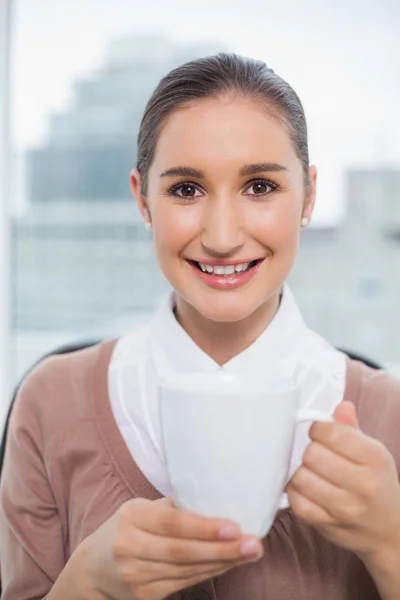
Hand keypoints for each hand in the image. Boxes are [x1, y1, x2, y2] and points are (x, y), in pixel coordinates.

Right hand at [80, 497, 262, 599]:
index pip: (171, 523)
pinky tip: (229, 564)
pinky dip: (210, 573)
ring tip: (250, 553)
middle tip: (254, 544)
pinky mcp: (145, 596)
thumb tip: (216, 495)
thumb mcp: (142, 509)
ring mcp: (136, 575)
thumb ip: (173, 506)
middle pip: (182, 551)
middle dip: (222, 549)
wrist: (93, 569)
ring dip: (223, 563)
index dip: (203, 527)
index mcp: (131, 517)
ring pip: (187, 570)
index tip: (234, 526)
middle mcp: (130, 547)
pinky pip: (184, 583)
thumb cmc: (127, 528)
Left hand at [286, 401, 399, 560]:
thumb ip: (352, 428)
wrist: (388, 531)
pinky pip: (298, 503)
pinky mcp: (328, 525)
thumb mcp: (372, 453)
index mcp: (375, 458)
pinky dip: (295, 493)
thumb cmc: (375, 484)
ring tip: (310, 471)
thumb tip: (341, 405)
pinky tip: (304, 488)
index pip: (332, 432)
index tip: (319, 433)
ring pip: (301, 478)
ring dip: (300, 471)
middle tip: (315, 454)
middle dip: (309, 450)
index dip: (317, 429)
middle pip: (313, 454)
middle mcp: (364, 484)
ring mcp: (346, 508)